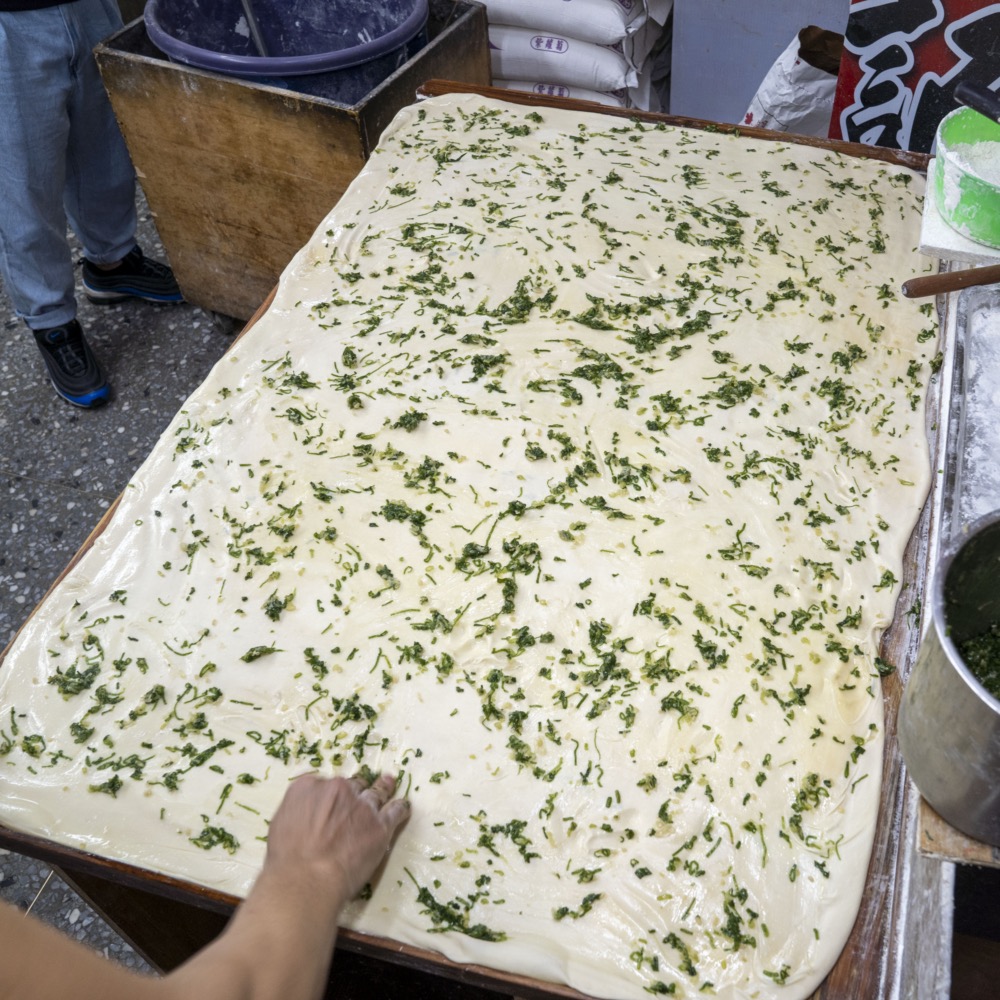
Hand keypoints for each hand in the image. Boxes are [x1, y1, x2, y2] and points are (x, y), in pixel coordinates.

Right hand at [263, 772, 409, 903]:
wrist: (306, 879)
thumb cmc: (286, 860)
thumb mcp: (280, 824)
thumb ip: (298, 809)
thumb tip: (306, 811)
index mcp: (309, 787)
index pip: (323, 782)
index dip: (329, 794)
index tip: (332, 801)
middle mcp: (337, 789)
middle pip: (351, 785)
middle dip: (354, 792)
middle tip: (360, 795)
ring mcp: (361, 805)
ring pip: (376, 792)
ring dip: (383, 787)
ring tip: (389, 783)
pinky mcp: (380, 824)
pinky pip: (395, 811)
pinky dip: (400, 808)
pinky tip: (404, 807)